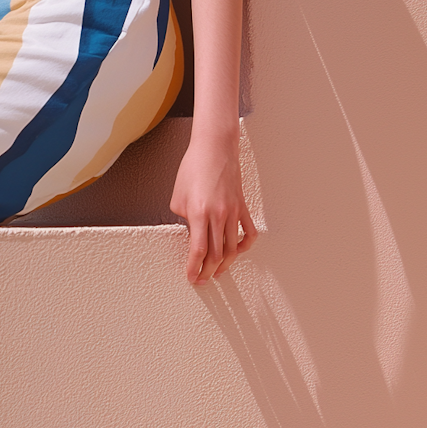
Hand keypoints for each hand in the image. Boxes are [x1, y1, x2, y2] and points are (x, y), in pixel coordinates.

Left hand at [169, 129, 256, 284]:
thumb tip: (190, 234)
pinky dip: (245, 247)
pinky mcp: (242, 207)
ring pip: (232, 248)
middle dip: (207, 271)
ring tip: (216, 272)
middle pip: (216, 254)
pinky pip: (248, 233)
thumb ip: (183, 219)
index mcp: (199, 213)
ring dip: (224, 264)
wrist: (214, 148)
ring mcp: (233, 212)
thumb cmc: (194, 167)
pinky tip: (237, 252)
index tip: (191, 277)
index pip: (198, 251)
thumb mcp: (178, 197)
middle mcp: (218, 215)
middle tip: (202, 279)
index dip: (194, 268)